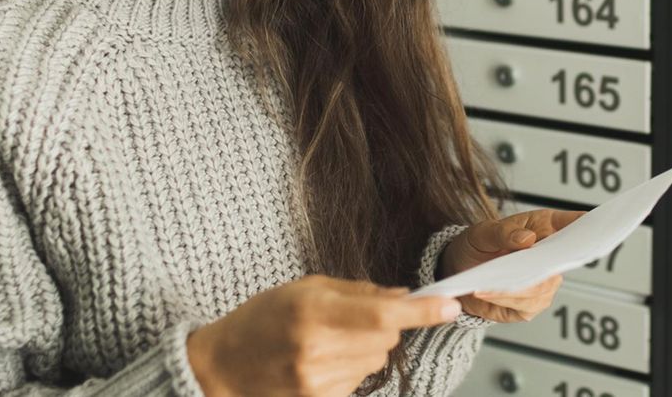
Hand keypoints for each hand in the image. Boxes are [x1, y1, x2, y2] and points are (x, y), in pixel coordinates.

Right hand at [185, 274, 461, 396]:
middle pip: (386, 337)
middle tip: (350, 319)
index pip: (383, 314)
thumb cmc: (261, 320)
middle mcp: (317, 350)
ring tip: (328, 342)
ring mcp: (318, 382)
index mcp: (313, 313)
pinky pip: (359, 381)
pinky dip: (351, 369)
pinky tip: (320, 362)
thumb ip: (357, 291)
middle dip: (383, 324)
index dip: (422, 311)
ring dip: (365, 348)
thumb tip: (403, 296)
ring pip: (376, 360)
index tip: (451, 306)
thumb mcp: (304, 288)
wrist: (221, 368)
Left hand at [440, 208, 585, 322]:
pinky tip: (486, 292)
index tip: (589, 220)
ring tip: (488, 281)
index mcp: (545, 228)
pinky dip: (504, 299)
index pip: (573, 224)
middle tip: (528, 262)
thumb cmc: (479, 244)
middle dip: (547, 263)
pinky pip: (524, 306)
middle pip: (563, 262)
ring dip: (515, 286)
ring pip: (541, 288)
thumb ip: (504, 233)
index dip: (585, 224)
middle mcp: (550, 257)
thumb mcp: (484, 232)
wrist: (461, 271)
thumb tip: (528, 239)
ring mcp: (544, 284)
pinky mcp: (530, 306)